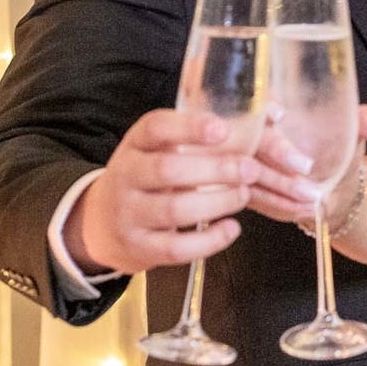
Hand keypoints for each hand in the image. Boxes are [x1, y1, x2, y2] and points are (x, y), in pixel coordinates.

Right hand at [67, 110, 269, 276]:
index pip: (155, 128)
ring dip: (217, 202)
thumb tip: (266, 117)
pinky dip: (210, 241)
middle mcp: (126, 177)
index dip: (189, 127)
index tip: (223, 129)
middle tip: (251, 169)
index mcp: (134, 145)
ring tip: (243, 195)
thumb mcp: (155, 152)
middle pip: (168, 170)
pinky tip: (232, 228)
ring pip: (173, 210)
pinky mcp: (139, 247)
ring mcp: (129, 214)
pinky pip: (176, 248)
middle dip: (215, 170)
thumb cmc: (145, 180)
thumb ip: (192, 138)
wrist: (101, 225)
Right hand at [245, 105, 366, 225]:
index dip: (264, 105)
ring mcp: (243, 163)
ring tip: (313, 197)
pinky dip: (280, 205)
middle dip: (277, 152)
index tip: (281, 114)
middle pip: (253, 138)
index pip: (258, 99)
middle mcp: (254, 134)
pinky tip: (305, 210)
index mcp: (275, 109)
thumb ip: (361, 122)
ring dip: (282, 186)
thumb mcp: (349, 136)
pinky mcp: (244, 190)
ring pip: (251, 172)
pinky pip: (255, 198)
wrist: (328, 188)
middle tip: (306, 168)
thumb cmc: (334, 155)